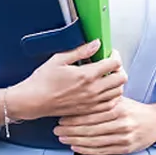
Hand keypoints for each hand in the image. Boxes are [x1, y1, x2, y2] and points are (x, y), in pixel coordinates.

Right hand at [6, 41, 123, 120]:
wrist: (34, 101)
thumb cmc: (42, 81)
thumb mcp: (59, 59)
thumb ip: (80, 51)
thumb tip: (96, 44)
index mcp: (87, 75)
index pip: (114, 63)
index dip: (114, 55)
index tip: (109, 54)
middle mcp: (93, 90)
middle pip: (122, 78)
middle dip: (118, 68)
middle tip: (110, 65)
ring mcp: (92, 102)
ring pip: (118, 92)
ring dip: (116, 83)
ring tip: (106, 77)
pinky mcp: (89, 110)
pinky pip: (111, 104)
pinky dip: (111, 96)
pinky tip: (103, 91)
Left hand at [56, 98, 155, 154]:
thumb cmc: (134, 110)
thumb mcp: (121, 99)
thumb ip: (104, 96)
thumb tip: (83, 89)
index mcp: (119, 109)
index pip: (91, 114)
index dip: (74, 118)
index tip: (61, 118)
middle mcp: (121, 124)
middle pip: (90, 129)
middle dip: (70, 130)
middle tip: (56, 129)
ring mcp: (124, 138)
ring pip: (95, 141)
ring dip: (75, 140)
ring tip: (62, 138)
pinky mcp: (125, 149)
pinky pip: (102, 151)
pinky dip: (87, 150)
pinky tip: (75, 146)